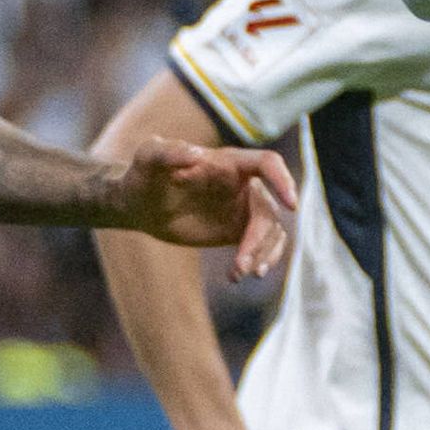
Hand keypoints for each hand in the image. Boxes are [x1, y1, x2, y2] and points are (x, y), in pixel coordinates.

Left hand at [114, 137, 299, 279]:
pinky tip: (235, 277)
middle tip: (241, 264)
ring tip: (238, 273)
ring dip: (262, 254)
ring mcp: (242, 208)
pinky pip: (262, 245)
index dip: (282, 180)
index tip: (291, 205)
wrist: (139, 204)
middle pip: (268, 210)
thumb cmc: (142, 176)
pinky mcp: (237, 230)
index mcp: (228, 163)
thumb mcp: (147, 159)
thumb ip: (166, 152)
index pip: (266, 164)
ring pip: (271, 231)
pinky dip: (257, 261)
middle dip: (259, 239)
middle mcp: (241, 184)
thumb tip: (195, 154)